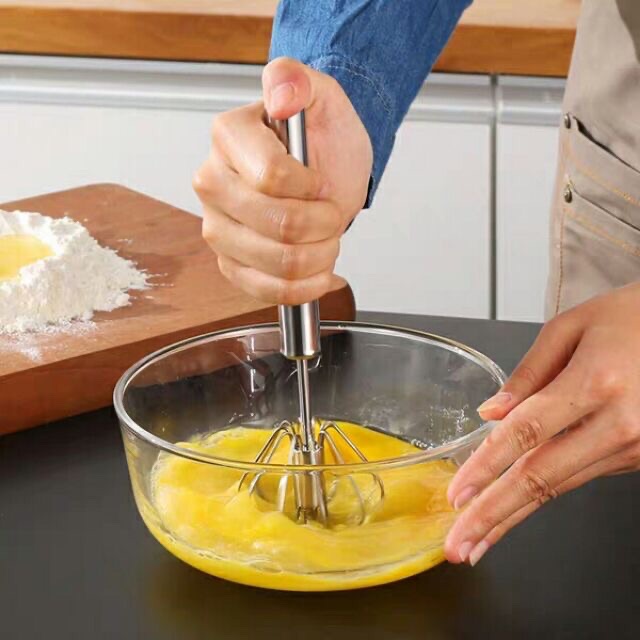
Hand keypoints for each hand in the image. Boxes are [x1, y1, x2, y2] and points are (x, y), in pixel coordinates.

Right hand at [193, 57, 372, 303]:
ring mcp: (218, 228)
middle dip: (325, 224)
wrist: (323, 171)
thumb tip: (282, 94)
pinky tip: (318, 269)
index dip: (314, 187)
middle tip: (330, 211)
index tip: (320, 178)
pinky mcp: (231, 264)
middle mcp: (213, 184)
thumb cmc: (321, 138)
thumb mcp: (323, 97)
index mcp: (228, 138)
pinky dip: (306, 286)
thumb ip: (298, 81)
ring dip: (321, 254)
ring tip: (325, 236)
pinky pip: (269, 291)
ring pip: (281, 263)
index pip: (274, 179)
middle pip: (281, 226)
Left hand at [445, 282, 639, 565]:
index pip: (527, 433)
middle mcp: (619, 424)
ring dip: (513, 516)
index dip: (487, 468)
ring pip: (559, 487)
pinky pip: (579, 474)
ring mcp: (634, 447)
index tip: (457, 495)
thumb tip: (491, 414)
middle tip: (459, 546)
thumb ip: (528, 373)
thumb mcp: (571, 327)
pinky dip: (541, 494)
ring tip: (478, 539)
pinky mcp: (639, 457)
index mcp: (596, 382)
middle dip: (494, 516)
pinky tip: (511, 505)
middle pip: (542, 478)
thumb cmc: (631, 318)